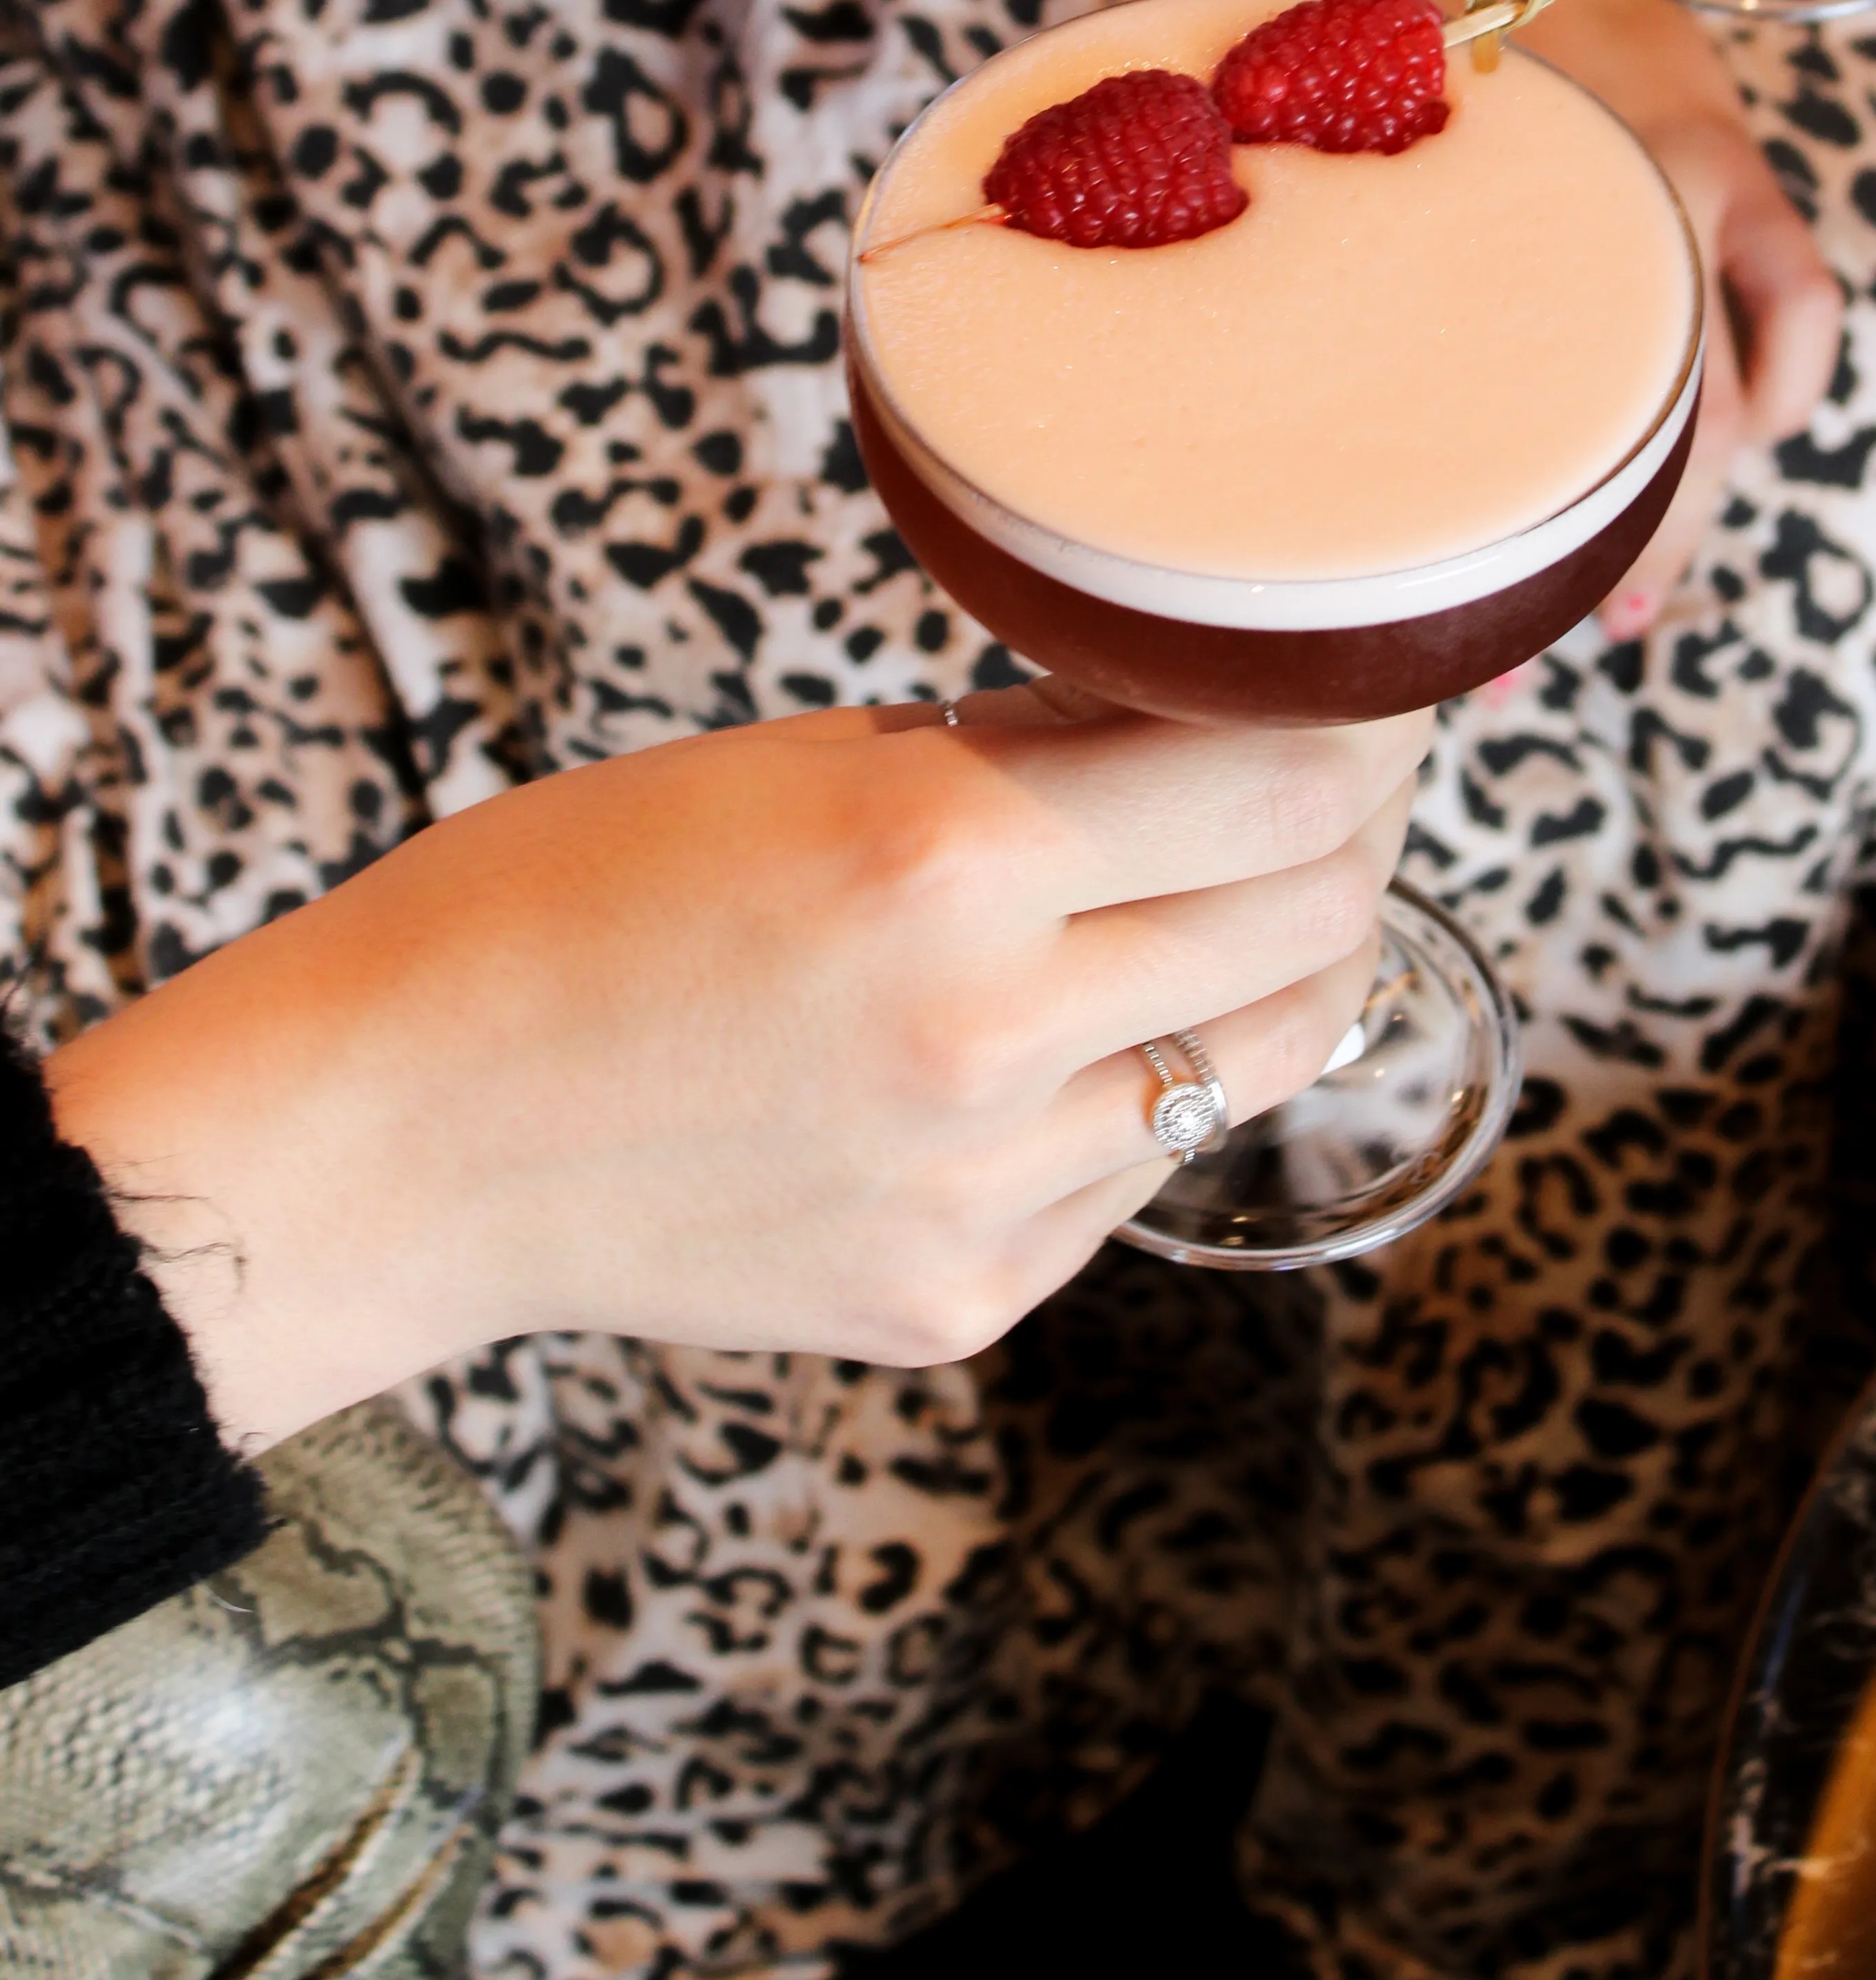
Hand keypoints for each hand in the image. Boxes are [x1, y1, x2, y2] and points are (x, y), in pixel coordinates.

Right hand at [46, 693, 1429, 1439]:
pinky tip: (1085, 1024)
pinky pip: (1138, 1172)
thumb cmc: (566, 905)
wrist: (400, 1134)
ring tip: (1256, 891)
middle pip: (1311, 920)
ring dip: (1286, 961)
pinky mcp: (964, 1298)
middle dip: (1357, 832)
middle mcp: (987, 1037)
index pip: (1282, 784)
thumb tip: (1204, 719)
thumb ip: (1022, 753)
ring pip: (1258, 1058)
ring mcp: (983, 1190)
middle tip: (1348, 775)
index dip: (1358, 722)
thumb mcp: (802, 765)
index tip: (1371, 681)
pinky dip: (1150, 1083)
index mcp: (941, 861)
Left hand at [1309, 0, 1840, 630]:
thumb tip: (1184, 368)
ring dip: (1688, 510)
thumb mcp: (1308, 119)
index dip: (1514, 552)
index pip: (1564, 417)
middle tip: (1518, 655)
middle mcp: (1647, 191)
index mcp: (1543, 193)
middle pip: (1664, 433)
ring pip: (1737, 397)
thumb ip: (1274, 236)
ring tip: (1623, 611)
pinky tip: (1730, 455)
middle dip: (1600, 561)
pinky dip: (1770, 394)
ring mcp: (1712, 180)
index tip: (1450, 645)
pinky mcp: (1741, 164)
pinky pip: (1800, 309)